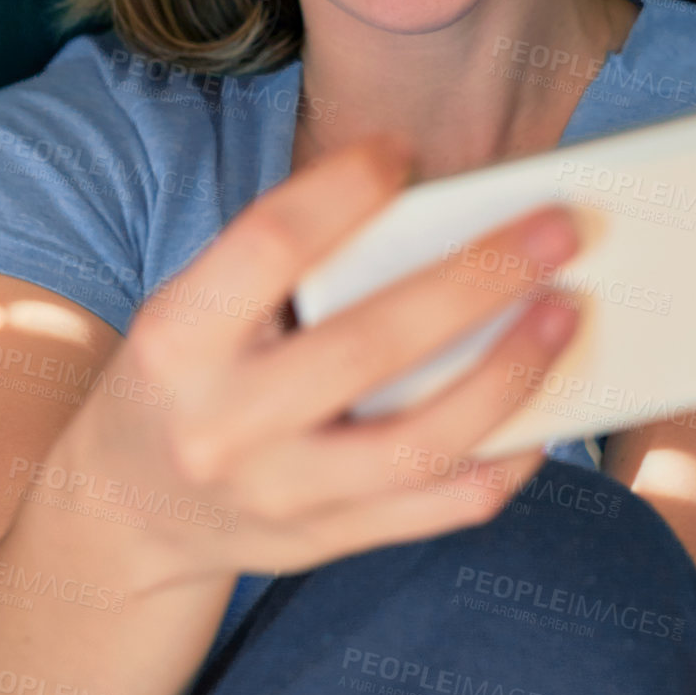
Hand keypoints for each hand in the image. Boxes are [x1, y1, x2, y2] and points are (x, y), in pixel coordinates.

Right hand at [54, 132, 582, 592]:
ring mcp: (281, 497)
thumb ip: (290, 265)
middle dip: (477, 279)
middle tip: (557, 227)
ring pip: (420, 444)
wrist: (128, 513)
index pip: (271, 244)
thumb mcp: (200, 306)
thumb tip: (435, 211)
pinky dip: (509, 456)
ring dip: (510, 373)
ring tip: (567, 310)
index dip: (343, 189)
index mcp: (181, 339)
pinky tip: (548, 406)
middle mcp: (224, 425)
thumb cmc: (188, 374)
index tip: (404, 150)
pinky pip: (442, 508)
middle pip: (369, 346)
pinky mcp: (330, 544)